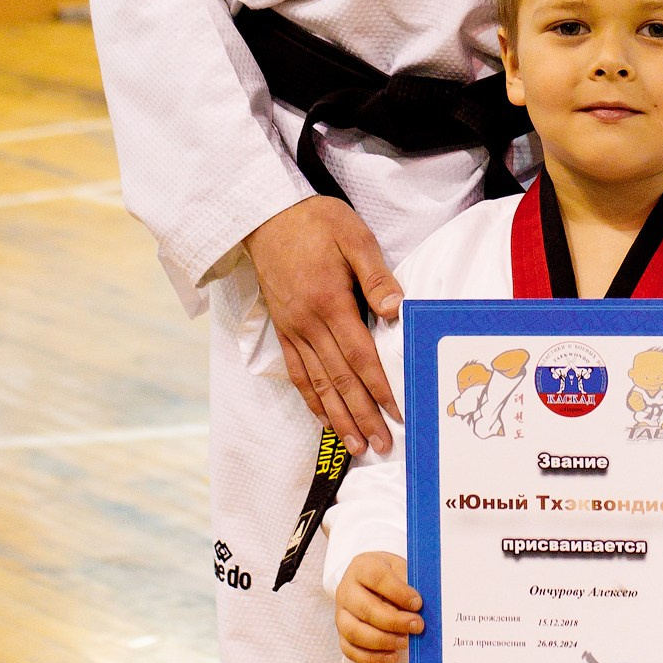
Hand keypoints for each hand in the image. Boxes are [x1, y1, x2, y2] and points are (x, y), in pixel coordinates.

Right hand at [247, 194, 402, 454]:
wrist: (265, 216)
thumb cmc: (316, 223)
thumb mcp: (354, 238)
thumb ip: (376, 277)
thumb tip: (397, 311)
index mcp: (329, 303)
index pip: (360, 356)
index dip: (379, 388)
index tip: (396, 413)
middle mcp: (308, 324)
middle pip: (340, 380)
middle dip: (362, 416)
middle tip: (381, 445)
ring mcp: (293, 330)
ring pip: (318, 384)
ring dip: (338, 418)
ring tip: (356, 445)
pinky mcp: (283, 330)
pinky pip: (298, 373)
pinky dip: (311, 399)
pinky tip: (324, 418)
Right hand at [334, 550, 421, 662]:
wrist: (368, 581)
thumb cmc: (389, 575)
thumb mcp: (400, 568)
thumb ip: (408, 583)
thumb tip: (419, 606)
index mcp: (362, 567)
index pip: (377, 578)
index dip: (399, 592)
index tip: (418, 604)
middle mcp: (346, 590)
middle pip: (365, 609)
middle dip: (394, 621)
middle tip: (416, 626)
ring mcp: (341, 613)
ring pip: (354, 632)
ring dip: (382, 641)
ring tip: (405, 642)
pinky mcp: (341, 634)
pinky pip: (350, 650)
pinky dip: (372, 658)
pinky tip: (392, 656)